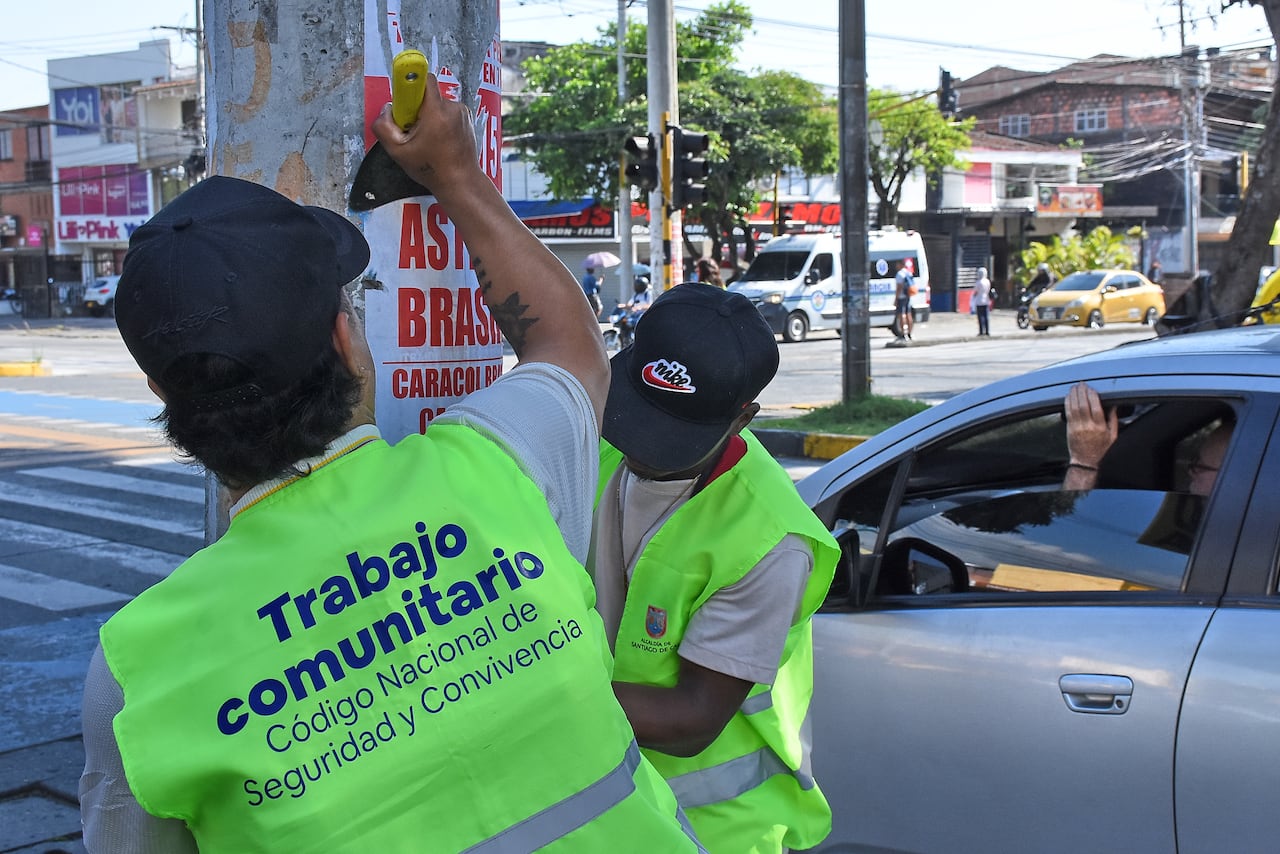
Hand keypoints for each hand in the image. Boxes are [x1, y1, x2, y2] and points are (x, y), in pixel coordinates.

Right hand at [371, 72, 476, 191]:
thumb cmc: (431, 169)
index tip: (403, 92)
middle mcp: (452, 108)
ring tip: (427, 139)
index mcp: (436, 112)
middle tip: (412, 129)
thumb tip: (386, 110)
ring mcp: (462, 113)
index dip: (410, 83)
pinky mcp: (467, 119)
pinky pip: (446, 112)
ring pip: (437, 104)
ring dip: (428, 116)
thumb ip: (383, 127)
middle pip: (427, 94)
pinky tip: (438, 140)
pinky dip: (439, 121)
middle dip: (416, 107)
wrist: (461, 182)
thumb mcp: (397, 151)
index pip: (424, 78)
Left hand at [1064, 381, 1116, 467]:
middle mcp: (1088, 426)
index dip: (1092, 395)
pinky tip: (1068, 397)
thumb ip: (1113, 420)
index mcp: (1100, 427)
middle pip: (1083, 404)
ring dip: (1073, 395)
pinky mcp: (1069, 429)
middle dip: (1081, 392)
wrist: (1086, 463)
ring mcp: (1077, 427)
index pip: (1095, 406)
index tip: (1091, 388)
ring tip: (1074, 387)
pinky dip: (1067, 404)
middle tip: (1081, 384)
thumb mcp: (1113, 436)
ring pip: (1074, 407)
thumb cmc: (1101, 450)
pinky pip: (1068, 413)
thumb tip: (1114, 406)